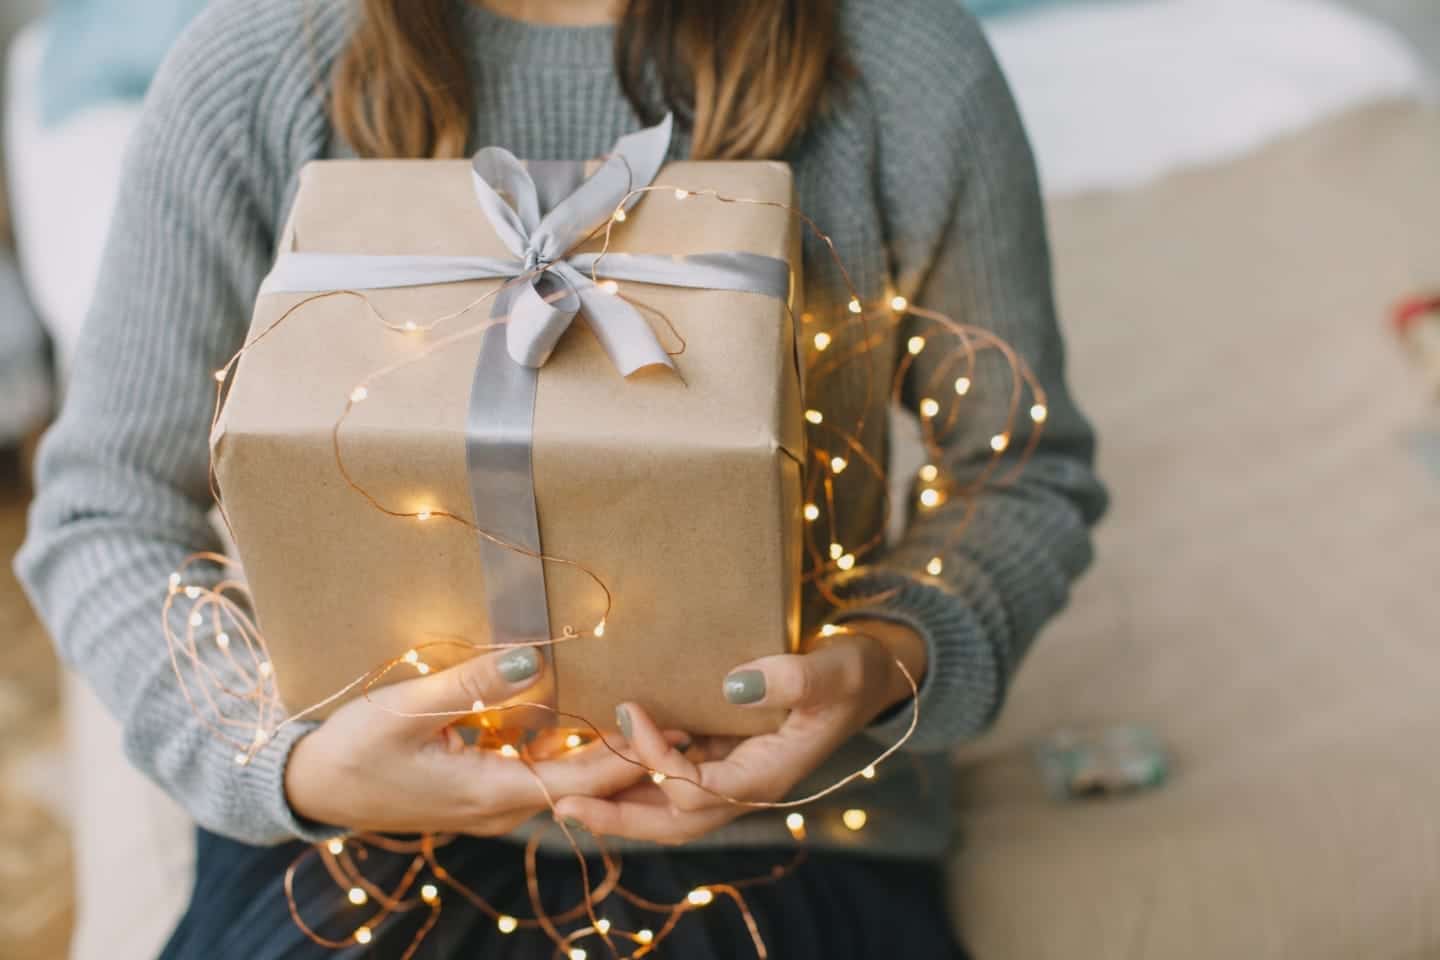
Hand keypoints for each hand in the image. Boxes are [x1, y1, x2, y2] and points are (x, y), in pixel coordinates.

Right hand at [285, 646, 669, 836]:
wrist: (312, 788)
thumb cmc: (354, 749)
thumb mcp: (407, 709)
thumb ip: (473, 684)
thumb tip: (537, 660)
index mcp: (490, 794)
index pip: (581, 784)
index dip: (629, 759)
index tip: (670, 731)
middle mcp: (502, 807)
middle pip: (585, 789)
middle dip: (635, 761)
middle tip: (685, 725)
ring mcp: (493, 802)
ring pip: (567, 784)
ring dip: (609, 758)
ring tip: (655, 720)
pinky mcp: (482, 790)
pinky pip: (542, 775)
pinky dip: (574, 755)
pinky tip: (595, 724)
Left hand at [554, 620, 926, 844]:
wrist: (869, 676)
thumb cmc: (854, 672)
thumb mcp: (834, 669)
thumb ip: (792, 676)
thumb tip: (733, 684)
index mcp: (767, 776)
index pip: (695, 789)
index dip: (656, 759)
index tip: (631, 710)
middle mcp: (745, 786)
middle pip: (672, 821)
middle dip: (617, 818)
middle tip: (562, 806)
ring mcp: (733, 775)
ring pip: (668, 808)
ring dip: (621, 803)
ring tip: (568, 792)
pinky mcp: (724, 757)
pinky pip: (674, 780)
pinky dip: (638, 776)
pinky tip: (606, 755)